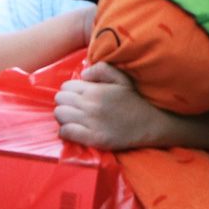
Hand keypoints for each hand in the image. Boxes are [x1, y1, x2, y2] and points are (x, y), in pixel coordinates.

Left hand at [53, 61, 169, 148]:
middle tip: (74, 108)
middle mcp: (91, 104)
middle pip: (59, 100)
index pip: (66, 87)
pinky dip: (65, 132)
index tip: (77, 97)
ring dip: (63, 117)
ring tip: (73, 119)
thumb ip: (101, 70)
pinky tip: (74, 131)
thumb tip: (82, 74)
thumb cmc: (133, 101)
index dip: (69, 91)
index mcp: (96, 89)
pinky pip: (66, 132)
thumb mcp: (121, 79)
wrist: (150, 125)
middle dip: (64, 103)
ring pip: (59, 115)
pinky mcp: (93, 138)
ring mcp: (91, 122)